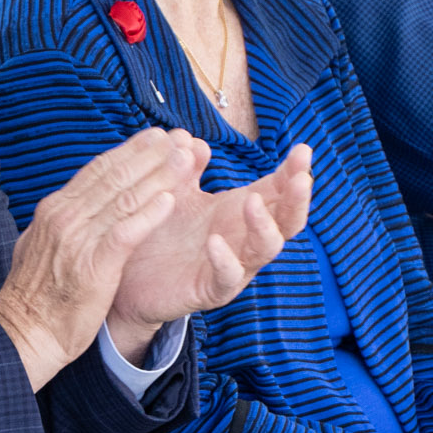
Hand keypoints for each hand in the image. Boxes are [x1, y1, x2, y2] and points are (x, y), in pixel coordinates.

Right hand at [0, 128, 198, 387]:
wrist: (24, 335)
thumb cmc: (36, 297)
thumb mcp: (41, 246)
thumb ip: (62, 223)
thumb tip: (72, 204)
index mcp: (55, 210)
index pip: (97, 170)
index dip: (128, 151)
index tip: (153, 138)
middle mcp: (65, 217)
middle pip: (113, 176)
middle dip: (148, 154)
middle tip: (176, 138)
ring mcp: (77, 240)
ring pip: (123, 198)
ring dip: (157, 176)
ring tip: (185, 161)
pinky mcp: (92, 266)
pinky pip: (125, 232)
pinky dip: (148, 214)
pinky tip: (170, 201)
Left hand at [109, 141, 312, 352]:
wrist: (129, 279)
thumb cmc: (162, 234)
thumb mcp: (176, 194)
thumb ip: (187, 168)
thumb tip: (196, 143)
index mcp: (240, 211)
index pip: (277, 189)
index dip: (293, 171)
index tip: (303, 150)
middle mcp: (244, 238)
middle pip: (287, 220)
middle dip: (297, 200)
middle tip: (301, 179)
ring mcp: (234, 265)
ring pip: (266, 249)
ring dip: (265, 225)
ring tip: (252, 202)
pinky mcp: (212, 290)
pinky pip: (228, 277)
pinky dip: (226, 260)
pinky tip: (215, 241)